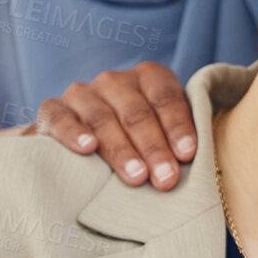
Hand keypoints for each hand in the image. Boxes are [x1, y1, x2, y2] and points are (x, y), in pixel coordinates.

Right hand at [33, 62, 197, 188]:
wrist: (80, 144)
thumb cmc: (137, 145)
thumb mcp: (161, 136)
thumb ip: (179, 143)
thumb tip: (205, 170)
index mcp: (148, 78)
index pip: (166, 97)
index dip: (178, 126)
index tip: (187, 155)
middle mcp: (115, 81)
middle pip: (137, 112)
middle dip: (154, 147)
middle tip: (166, 179)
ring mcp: (82, 94)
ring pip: (103, 118)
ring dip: (121, 149)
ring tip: (136, 177)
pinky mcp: (52, 110)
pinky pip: (61, 119)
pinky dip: (73, 132)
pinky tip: (87, 148)